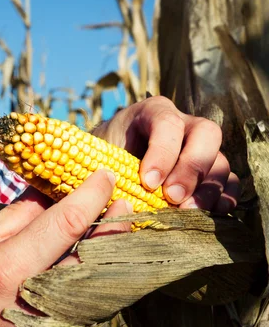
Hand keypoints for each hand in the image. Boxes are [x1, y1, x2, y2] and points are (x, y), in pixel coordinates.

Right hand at [0, 170, 131, 326]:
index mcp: (10, 271)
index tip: (106, 177)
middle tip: (125, 207)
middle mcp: (36, 306)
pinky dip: (94, 293)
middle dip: (115, 230)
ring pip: (99, 295)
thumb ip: (15, 219)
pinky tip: (94, 274)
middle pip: (95, 261)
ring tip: (116, 236)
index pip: (67, 224)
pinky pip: (84, 319)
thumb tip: (48, 196)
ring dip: (111, 262)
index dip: (92, 196)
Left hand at [94, 96, 239, 212]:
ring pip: (219, 161)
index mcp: (152, 113)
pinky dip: (225, 198)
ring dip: (208, 190)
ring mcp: (200, 149)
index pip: (167, 124)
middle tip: (173, 198)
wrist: (107, 163)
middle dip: (191, 168)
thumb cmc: (101, 158)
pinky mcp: (209, 173)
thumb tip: (113, 190)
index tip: (148, 182)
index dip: (162, 153)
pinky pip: (229, 182)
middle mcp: (183, 125)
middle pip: (205, 135)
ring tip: (189, 212)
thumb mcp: (97, 154)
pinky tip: (215, 212)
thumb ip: (106, 166)